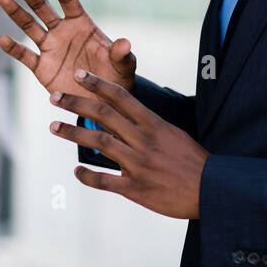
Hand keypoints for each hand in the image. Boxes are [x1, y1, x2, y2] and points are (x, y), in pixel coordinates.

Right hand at [0, 0, 136, 99]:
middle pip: (41, 6)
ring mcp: (50, 48)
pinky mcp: (41, 68)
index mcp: (81, 23)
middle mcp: (62, 31)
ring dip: (15, 12)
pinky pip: (25, 56)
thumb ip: (121, 54)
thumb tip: (125, 43)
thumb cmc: (117, 77)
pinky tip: (3, 39)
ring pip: (29, 26)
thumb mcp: (124, 65)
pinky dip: (14, 48)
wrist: (103, 101)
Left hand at [48, 69, 208, 219]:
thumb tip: (123, 117)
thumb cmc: (193, 161)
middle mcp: (143, 141)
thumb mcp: (173, 134)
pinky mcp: (136, 189)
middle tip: (54, 97)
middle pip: (103, 115)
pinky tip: (76, 171)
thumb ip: (147, 126)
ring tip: (54, 127)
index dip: (98, 84)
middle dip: (76, 104)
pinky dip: (87, 176)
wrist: (212, 191)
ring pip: (98, 143)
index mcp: (154, 125)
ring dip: (73, 133)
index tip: (79, 75)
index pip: (121, 97)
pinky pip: (104, 181)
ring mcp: (138, 165)